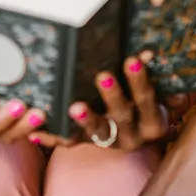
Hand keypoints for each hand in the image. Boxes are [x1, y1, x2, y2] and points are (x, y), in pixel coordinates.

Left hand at [31, 54, 187, 150]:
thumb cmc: (149, 103)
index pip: (148, 100)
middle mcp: (133, 137)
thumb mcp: (160, 93)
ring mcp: (109, 142)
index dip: (140, 81)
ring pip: (97, 133)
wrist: (140, 134)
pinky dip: (52, 137)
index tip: (132, 58)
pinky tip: (36, 132)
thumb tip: (149, 51)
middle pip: (123, 117)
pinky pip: (70, 142)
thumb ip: (157, 77)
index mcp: (153, 123)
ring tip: (73, 107)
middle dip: (113, 96)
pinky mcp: (88, 144)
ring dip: (85, 120)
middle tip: (103, 76)